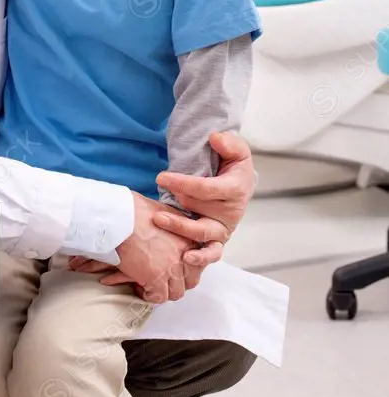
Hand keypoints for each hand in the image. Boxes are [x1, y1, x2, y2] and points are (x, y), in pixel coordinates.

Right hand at [71, 193, 192, 303]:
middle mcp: (185, 254)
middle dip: (177, 283)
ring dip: (163, 291)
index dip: (185, 269)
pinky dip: (149, 295)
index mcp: (189, 237)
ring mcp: (172, 267)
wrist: (118, 216)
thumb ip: (175, 223)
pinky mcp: (156, 277)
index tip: (173, 268)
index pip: (197, 264)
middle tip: (162, 280)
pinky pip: (158, 297)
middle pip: (190, 281)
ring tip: (149, 284)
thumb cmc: (134, 209)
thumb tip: (173, 231)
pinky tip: (138, 285)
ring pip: (175, 292)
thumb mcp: (164, 210)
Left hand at [154, 131, 254, 271]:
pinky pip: (212, 253)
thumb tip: (215, 138)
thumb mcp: (236, 148)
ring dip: (180, 228)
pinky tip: (185, 259)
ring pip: (203, 233)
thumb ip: (228, 142)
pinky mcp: (218, 238)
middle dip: (178, 201)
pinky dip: (201, 258)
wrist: (238, 180)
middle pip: (200, 209)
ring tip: (159, 220)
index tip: (160, 177)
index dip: (182, 183)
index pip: (205, 188)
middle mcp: (232, 212)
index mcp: (235, 189)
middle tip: (159, 194)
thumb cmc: (233, 164)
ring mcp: (224, 227)